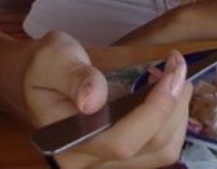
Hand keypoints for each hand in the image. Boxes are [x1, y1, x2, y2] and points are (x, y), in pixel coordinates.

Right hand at [24, 32, 190, 168]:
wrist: (38, 80)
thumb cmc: (45, 67)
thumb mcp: (54, 59)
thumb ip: (74, 77)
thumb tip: (92, 99)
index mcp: (67, 143)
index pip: (121, 141)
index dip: (156, 109)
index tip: (173, 71)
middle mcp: (87, 164)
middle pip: (151, 149)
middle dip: (174, 104)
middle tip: (176, 65)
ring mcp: (106, 164)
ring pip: (162, 151)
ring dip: (178, 112)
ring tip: (172, 77)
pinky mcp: (122, 157)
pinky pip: (160, 148)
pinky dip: (172, 119)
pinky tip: (166, 92)